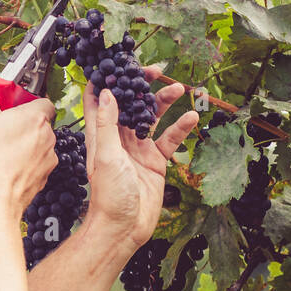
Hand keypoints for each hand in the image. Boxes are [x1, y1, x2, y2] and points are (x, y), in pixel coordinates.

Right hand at [0, 81, 57, 212]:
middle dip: (20, 125)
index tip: (10, 106)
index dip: (26, 102)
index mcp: (36, 117)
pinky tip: (4, 167)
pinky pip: (34, 163)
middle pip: (37, 123)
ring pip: (36, 144)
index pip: (43, 100)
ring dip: (21, 145)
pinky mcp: (44, 177)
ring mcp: (48, 158)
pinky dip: (22, 163)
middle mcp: (48, 136)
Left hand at [82, 69, 198, 244]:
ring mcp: (138, 149)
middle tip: (156, 70)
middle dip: (141, 86)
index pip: (98, 101)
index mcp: (100, 136)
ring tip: (179, 88)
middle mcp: (118, 139)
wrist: (124, 227)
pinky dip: (180, 128)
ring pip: (151, 118)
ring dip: (164, 102)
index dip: (106, 81)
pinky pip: (169, 139)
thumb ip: (107, 124)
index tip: (117, 62)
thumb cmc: (109, 196)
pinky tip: (192, 117)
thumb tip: (105, 93)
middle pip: (129, 104)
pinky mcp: (155, 161)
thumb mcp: (105, 155)